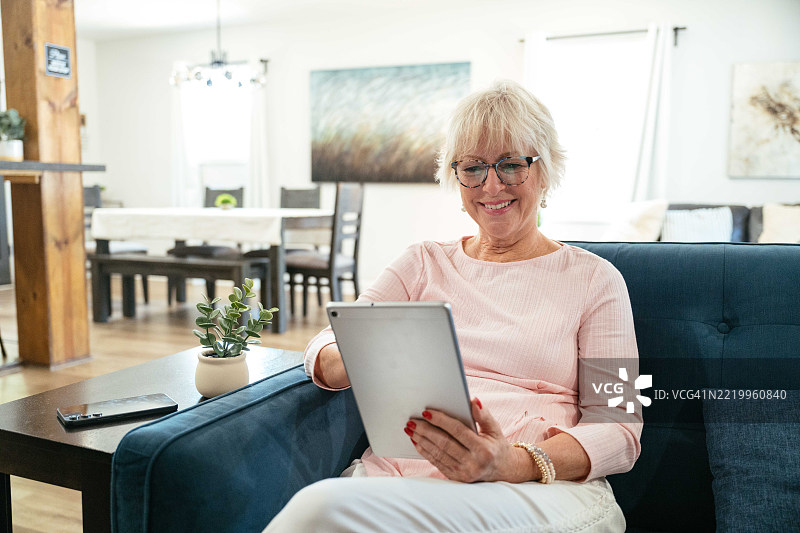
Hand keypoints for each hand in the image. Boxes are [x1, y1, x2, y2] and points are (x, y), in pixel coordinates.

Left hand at [405, 398, 534, 482]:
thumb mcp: (495, 428)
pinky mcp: (456, 478)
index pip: (458, 431)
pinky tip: (417, 442)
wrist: (502, 470)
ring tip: (410, 429)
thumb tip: (473, 400)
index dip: (441, 421)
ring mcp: (464, 473)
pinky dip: (425, 452)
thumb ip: (483, 415)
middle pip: (444, 444)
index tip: (426, 411)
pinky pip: (437, 463)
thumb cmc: (496, 445)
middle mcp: (473, 464)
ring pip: (438, 454)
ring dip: (422, 441)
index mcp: (484, 450)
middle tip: (411, 421)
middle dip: (425, 431)